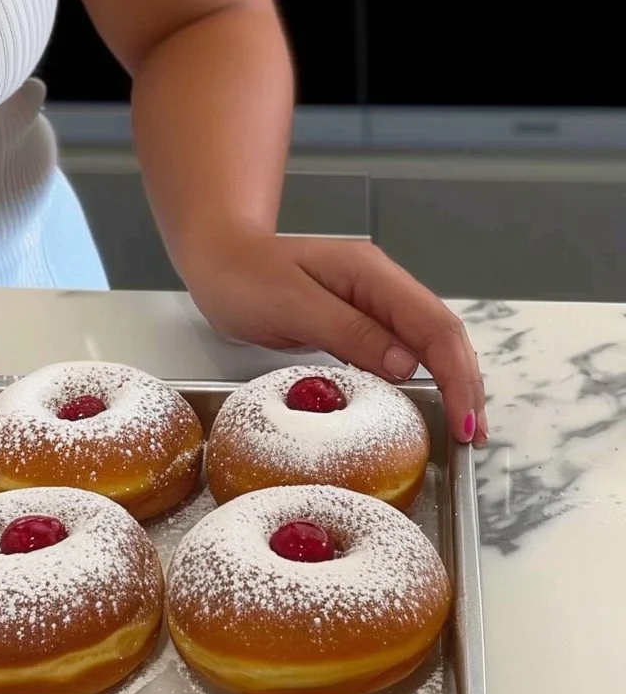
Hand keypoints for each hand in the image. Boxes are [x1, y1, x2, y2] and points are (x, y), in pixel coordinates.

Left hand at [183, 232, 487, 444]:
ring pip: (430, 345)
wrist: (218, 256)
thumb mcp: (292, 306)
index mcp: (372, 275)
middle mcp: (383, 285)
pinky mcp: (360, 321)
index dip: (457, 377)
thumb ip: (350, 333)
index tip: (465, 423)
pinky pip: (404, 351)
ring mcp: (374, 302)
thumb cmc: (243, 277)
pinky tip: (431, 405)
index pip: (435, 327)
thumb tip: (408, 367)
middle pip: (444, 336)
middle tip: (474, 437)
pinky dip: (424, 380)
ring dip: (452, 385)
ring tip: (464, 429)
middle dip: (467, 386)